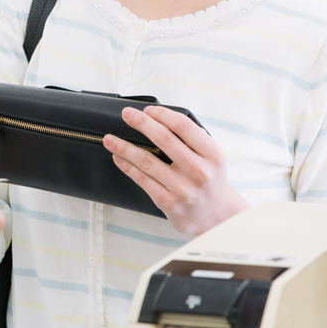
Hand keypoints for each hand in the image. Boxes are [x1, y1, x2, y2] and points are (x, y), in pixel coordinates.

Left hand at [103, 106, 248, 235]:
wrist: (216, 217)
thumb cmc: (210, 180)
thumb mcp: (212, 157)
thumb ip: (194, 139)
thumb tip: (162, 118)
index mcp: (212, 154)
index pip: (184, 126)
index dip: (163, 115)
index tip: (148, 109)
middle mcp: (199, 171)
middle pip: (164, 139)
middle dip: (141, 123)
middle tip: (126, 114)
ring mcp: (182, 188)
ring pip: (147, 161)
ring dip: (124, 147)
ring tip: (110, 139)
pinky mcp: (168, 202)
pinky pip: (142, 180)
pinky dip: (127, 167)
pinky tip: (118, 158)